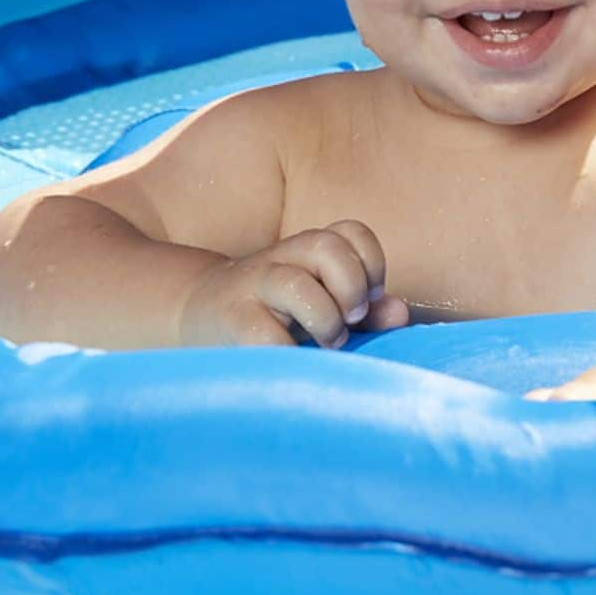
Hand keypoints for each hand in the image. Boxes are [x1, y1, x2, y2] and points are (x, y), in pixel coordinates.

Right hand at [179, 221, 412, 348]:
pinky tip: (298, 362)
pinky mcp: (232, 321)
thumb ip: (364, 310)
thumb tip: (399, 314)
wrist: (196, 312)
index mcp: (306, 250)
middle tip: (352, 319)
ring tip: (329, 342)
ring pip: (295, 283)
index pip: (351, 232)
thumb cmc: (274, 313)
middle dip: (352, 285)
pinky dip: (291, 352)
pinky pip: (265, 334)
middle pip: (326, 245)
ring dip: (325, 319)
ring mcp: (253, 287)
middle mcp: (281, 259)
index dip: (371, 264)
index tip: (368, 300)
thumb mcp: (321, 304)